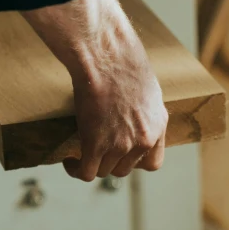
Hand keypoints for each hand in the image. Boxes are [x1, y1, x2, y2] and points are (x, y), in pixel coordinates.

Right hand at [22, 0, 167, 180]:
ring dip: (91, 164)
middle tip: (96, 149)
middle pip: (124, 169)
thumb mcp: (147, 90)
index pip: (152, 164)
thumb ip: (144, 112)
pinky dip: (76, 169)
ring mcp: (120, 145)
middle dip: (109, 161)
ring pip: (104, 171)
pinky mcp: (96, 144)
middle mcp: (143, 140)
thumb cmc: (123, 62)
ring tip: (80, 154)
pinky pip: (86, 172)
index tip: (122, 154)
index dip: (135, 162)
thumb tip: (132, 118)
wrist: (106, 57)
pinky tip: (70, 161)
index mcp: (158, 126)